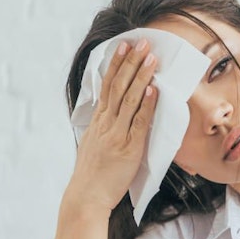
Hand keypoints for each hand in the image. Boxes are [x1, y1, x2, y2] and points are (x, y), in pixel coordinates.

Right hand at [67, 38, 159, 212]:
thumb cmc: (94, 174)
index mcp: (98, 121)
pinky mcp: (128, 148)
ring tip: (151, 58)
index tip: (124, 47)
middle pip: (118, 86)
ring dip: (141, 76)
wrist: (87, 197)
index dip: (117, 65)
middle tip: (141, 42)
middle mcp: (106, 123)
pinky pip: (139, 122)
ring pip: (129, 99)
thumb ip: (106, 128)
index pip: (107, 86)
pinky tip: (152, 90)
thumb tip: (116, 116)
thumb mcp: (95, 144)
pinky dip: (146, 105)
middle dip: (131, 62)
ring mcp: (117, 134)